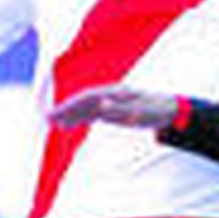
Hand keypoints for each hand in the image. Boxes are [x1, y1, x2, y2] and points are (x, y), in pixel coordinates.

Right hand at [50, 86, 176, 128]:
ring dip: (70, 114)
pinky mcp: (114, 107)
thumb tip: (100, 105)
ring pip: (86, 106)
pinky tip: (70, 125)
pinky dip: (80, 118)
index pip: (87, 98)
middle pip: (83, 101)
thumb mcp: (141, 112)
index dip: (70, 105)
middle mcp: (111, 94)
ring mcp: (112, 100)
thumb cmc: (157, 111)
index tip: (56, 114)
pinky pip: (92, 112)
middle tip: (47, 119)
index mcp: (115, 93)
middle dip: (65, 109)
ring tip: (54, 123)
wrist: (171, 109)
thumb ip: (120, 110)